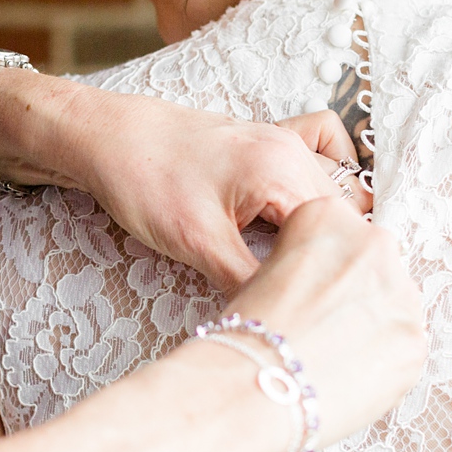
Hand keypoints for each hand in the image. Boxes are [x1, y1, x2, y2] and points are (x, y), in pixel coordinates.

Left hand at [61, 90, 372, 290]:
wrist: (107, 137)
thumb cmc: (144, 182)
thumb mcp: (198, 244)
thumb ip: (250, 280)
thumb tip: (283, 314)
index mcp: (283, 171)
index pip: (340, 233)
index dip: (332, 274)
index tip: (320, 304)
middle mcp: (292, 150)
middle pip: (344, 214)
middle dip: (336, 255)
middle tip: (314, 294)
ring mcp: (281, 141)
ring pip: (335, 190)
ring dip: (330, 226)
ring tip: (307, 265)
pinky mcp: (265, 141)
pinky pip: (320, 151)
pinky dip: (326, 177)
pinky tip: (304, 212)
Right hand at [227, 197, 423, 449]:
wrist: (255, 387)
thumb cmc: (247, 332)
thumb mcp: (263, 271)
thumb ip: (306, 264)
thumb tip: (325, 289)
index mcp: (327, 215)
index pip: (338, 233)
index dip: (320, 268)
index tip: (307, 291)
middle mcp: (373, 243)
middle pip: (372, 265)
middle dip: (354, 293)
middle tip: (322, 326)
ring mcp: (402, 292)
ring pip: (392, 306)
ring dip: (371, 326)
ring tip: (334, 357)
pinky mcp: (416, 340)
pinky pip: (402, 348)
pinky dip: (381, 363)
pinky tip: (348, 376)